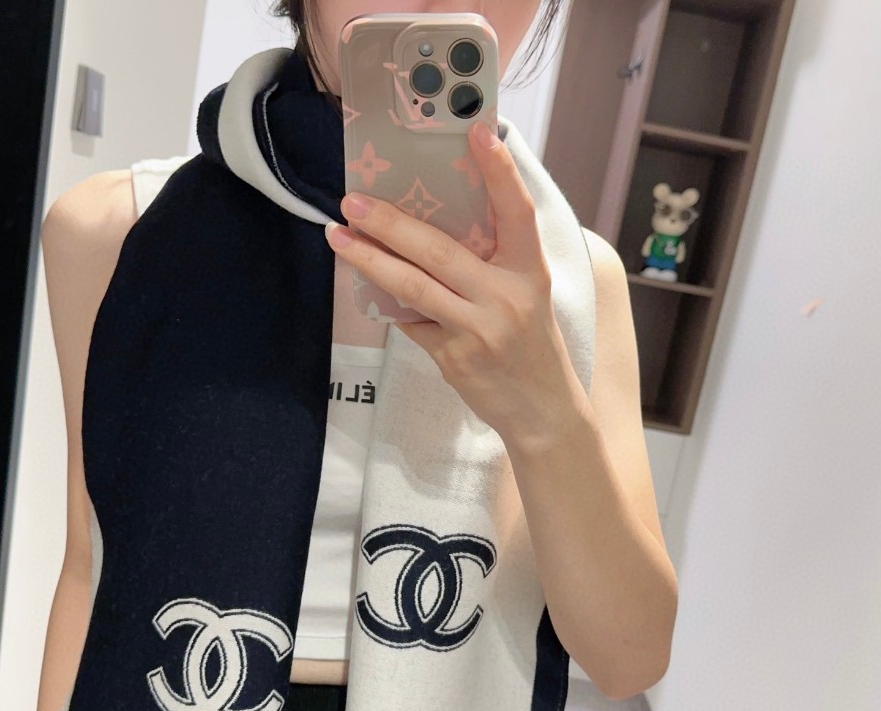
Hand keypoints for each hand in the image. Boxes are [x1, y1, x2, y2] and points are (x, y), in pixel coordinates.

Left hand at [325, 119, 587, 450]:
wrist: (542, 411)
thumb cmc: (530, 344)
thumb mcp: (526, 294)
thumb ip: (492, 262)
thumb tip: (432, 225)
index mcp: (529, 272)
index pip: (516, 212)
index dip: (500, 170)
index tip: (478, 131)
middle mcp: (505, 297)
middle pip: (439, 249)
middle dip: (389, 222)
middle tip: (352, 199)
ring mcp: (477, 329)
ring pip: (412, 286)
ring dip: (368, 259)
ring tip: (338, 236)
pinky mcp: (454, 357)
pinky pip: (411, 322)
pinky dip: (390, 304)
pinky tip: (367, 286)